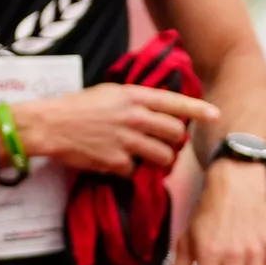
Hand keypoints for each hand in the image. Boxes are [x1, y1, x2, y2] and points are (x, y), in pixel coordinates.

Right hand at [10, 84, 219, 174]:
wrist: (49, 125)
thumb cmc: (76, 106)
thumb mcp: (109, 93)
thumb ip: (135, 101)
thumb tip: (155, 110)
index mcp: (135, 97)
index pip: (176, 103)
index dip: (199, 110)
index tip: (215, 115)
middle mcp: (136, 117)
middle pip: (175, 135)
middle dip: (175, 143)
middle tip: (166, 145)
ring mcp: (127, 141)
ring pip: (163, 157)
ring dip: (159, 161)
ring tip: (147, 159)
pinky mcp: (117, 162)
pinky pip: (135, 171)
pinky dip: (128, 171)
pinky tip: (115, 163)